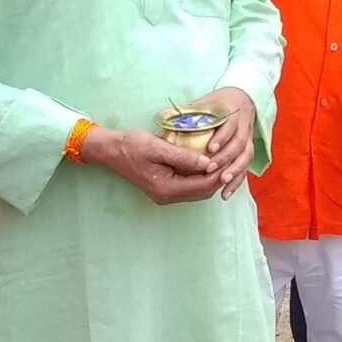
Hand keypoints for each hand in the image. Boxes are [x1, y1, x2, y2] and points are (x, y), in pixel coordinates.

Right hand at [82, 126, 220, 205]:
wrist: (112, 150)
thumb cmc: (132, 146)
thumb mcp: (158, 147)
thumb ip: (183, 157)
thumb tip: (208, 163)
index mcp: (166, 188)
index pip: (202, 186)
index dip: (218, 173)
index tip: (229, 156)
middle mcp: (167, 196)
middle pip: (203, 191)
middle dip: (218, 177)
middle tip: (230, 157)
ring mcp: (166, 194)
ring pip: (198, 191)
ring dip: (211, 177)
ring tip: (222, 159)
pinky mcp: (165, 188)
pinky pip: (190, 186)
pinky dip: (201, 176)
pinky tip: (207, 162)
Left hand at [193, 87, 257, 198]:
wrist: (241, 97)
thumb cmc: (218, 102)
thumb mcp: (204, 103)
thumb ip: (190, 115)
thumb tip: (169, 132)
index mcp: (233, 111)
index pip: (230, 126)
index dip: (221, 138)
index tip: (210, 150)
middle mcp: (244, 124)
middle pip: (240, 144)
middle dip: (226, 158)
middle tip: (210, 169)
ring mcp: (249, 136)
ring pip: (246, 156)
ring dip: (234, 170)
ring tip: (221, 181)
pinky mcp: (249, 147)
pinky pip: (246, 165)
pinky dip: (237, 179)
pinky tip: (225, 192)